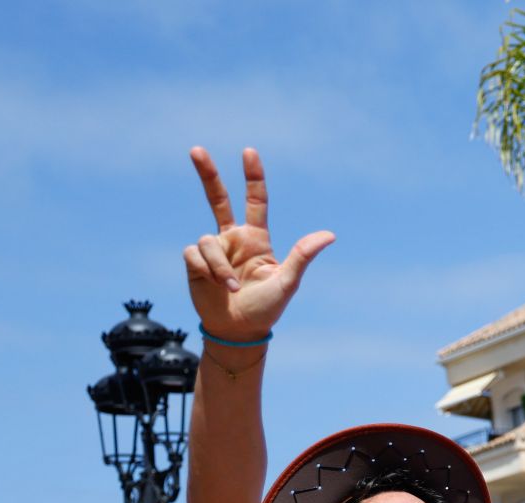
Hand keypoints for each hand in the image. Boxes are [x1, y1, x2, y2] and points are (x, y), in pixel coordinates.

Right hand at [184, 147, 333, 343]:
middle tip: (196, 150)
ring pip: (208, 240)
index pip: (255, 202)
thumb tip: (330, 235)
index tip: (249, 152)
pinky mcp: (195, 262)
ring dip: (220, 265)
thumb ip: (303, 255)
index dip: (253, 177)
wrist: (238, 331)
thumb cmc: (266, 308)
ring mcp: (213, 249)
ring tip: (232, 287)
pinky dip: (209, 270)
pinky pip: (195, 254)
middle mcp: (233, 239)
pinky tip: (216, 286)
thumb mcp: (287, 281)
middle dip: (207, 174)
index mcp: (256, 240)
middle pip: (217, 198)